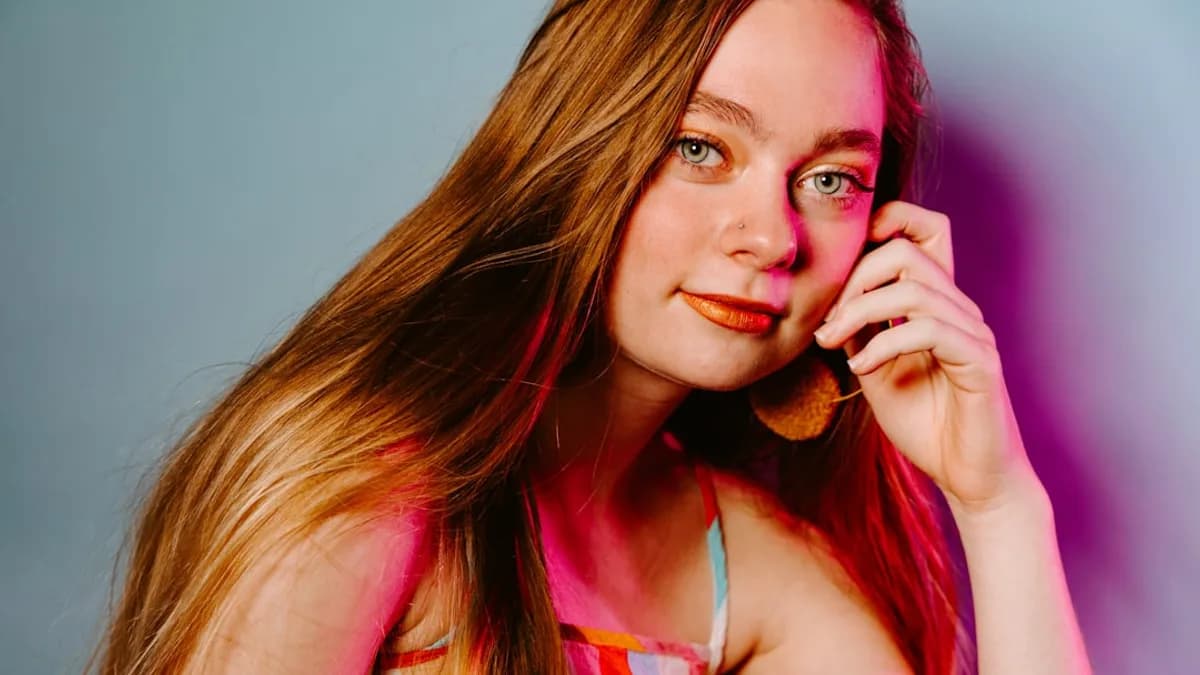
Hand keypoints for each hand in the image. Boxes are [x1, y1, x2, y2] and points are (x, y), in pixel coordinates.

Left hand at [812, 201, 1038, 512]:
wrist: (968, 477)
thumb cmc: (926, 424)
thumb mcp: (874, 369)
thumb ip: (857, 332)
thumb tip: (825, 303)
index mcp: (937, 303)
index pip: (923, 230)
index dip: (882, 225)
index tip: (836, 268)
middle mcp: (959, 309)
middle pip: (907, 250)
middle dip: (853, 278)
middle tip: (827, 321)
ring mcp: (973, 333)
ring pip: (914, 288)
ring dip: (859, 312)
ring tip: (831, 342)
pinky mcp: (980, 363)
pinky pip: (929, 331)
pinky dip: (884, 345)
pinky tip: (860, 368)